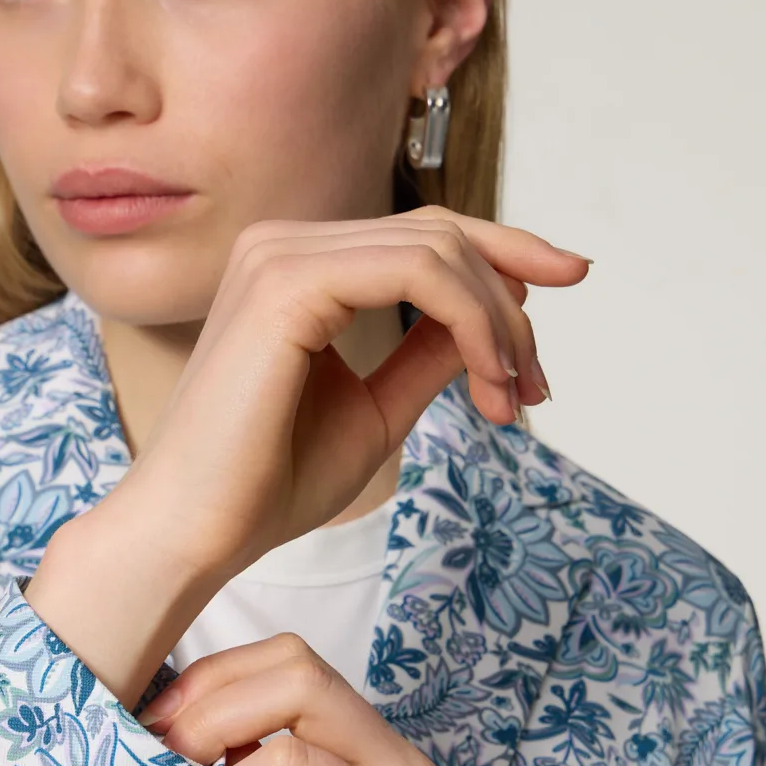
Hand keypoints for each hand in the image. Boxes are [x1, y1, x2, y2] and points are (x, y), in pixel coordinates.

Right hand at [120, 206, 588, 581]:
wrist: (198, 532)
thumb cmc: (266, 485)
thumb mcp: (375, 410)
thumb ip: (427, 356)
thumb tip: (493, 317)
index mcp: (294, 268)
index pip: (422, 235)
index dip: (505, 255)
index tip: (567, 289)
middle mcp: (282, 246)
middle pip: (441, 233)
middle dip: (511, 303)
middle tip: (535, 387)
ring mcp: (280, 256)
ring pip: (438, 248)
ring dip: (497, 321)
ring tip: (512, 396)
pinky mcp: (287, 283)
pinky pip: (417, 272)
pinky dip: (471, 320)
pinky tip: (487, 378)